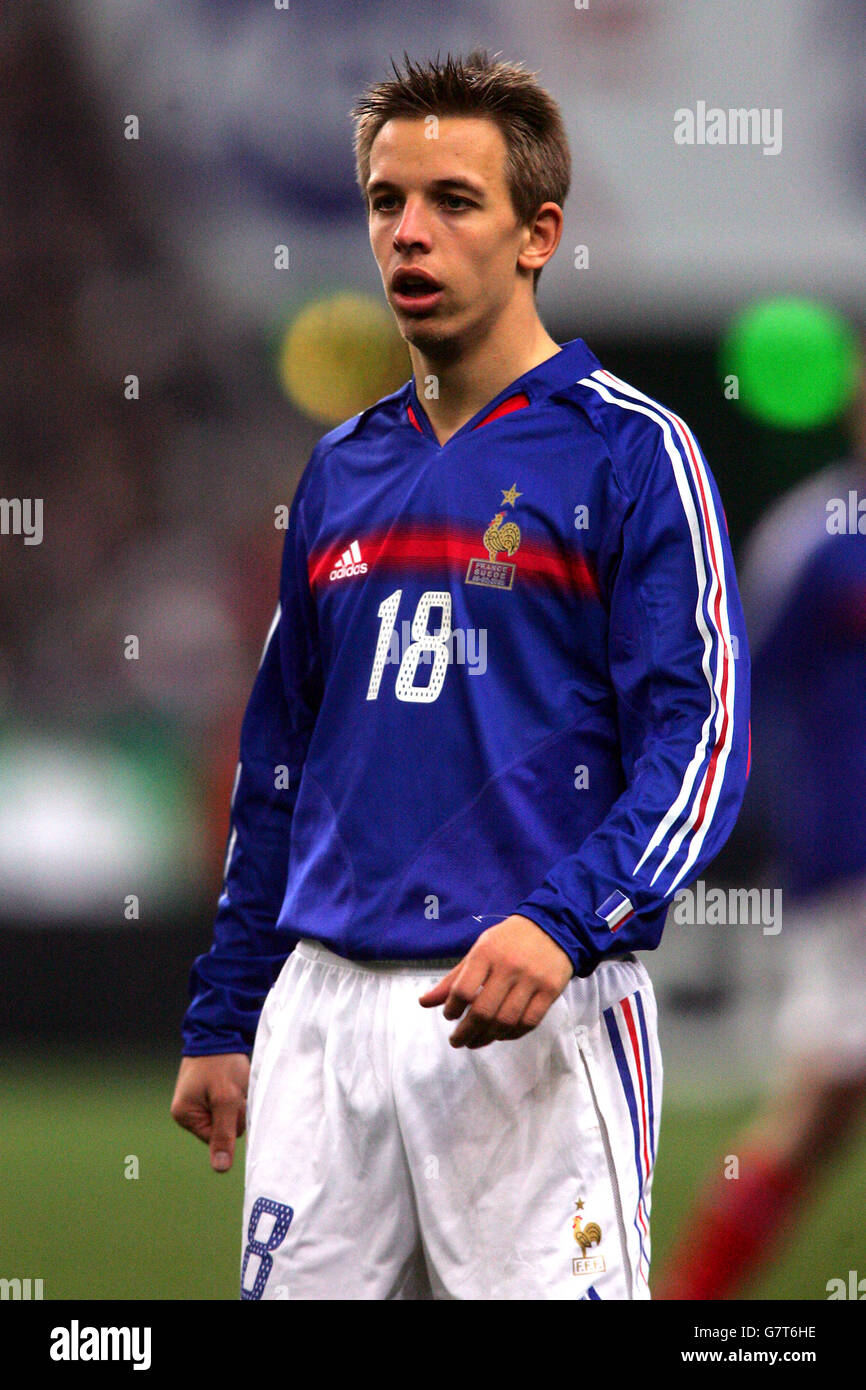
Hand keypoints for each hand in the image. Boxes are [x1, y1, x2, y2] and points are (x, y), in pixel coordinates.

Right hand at [170, 1053, 249, 1171]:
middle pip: (224, 1128)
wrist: (219, 1030)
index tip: (232, 1099)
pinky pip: (230, 1104)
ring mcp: (199, 1103)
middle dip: (236, 1110)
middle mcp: (189, 1113)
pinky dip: (237, 1094)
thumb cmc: (221, 1063)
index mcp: (185, 1116)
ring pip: (230, 1116)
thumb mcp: (226, 1100)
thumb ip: (224, 1134)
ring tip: (234, 1081)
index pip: (218, 1138)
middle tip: (234, 1087)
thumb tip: (220, 1169)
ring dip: (239, 1101)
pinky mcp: (210, 1094)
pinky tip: (235, 1080)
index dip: (232, 1121)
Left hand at [418, 914, 573, 1048]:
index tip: (449, 1015)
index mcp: (486, 953)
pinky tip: (500, 1035)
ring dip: (487, 1037)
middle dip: (466, 1032)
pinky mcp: (551, 991)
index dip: (452, 1009)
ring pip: (506, 1021)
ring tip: (475, 1042)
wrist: (552, 927)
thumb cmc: (508, 941)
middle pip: (483, 1011)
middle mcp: (509, 967)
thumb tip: (424, 1003)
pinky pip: (529, 1022)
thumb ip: (454, 979)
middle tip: (457, 1041)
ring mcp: (532, 980)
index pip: (462, 990)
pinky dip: (512, 1035)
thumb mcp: (478, 951)